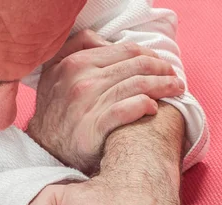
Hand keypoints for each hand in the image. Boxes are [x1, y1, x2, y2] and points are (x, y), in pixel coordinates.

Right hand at [26, 30, 185, 173]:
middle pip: (136, 66)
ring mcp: (87, 104)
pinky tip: (154, 108)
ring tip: (176, 91)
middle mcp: (82, 80)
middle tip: (176, 79)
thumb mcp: (56, 71)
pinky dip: (144, 106)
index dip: (151, 55)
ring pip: (136, 86)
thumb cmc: (56, 108)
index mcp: (76, 62)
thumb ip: (78, 48)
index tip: (163, 64)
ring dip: (163, 87)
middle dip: (163, 70)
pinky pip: (125, 110)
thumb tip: (105, 41)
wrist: (44, 146)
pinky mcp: (93, 128)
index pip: (126, 50)